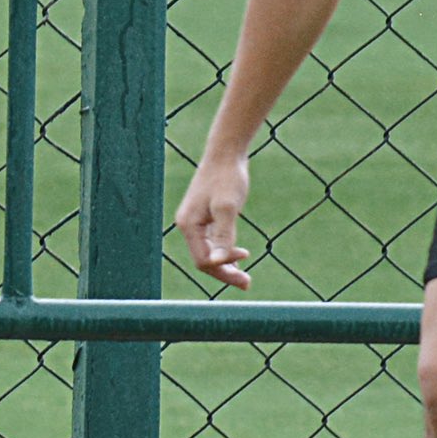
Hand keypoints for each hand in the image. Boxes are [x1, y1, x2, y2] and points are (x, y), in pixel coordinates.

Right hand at [175, 152, 252, 289]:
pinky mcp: (205, 218)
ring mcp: (196, 222)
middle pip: (204, 260)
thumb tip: (217, 262)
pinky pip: (212, 243)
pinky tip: (239, 258)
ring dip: (226, 265)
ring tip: (245, 278)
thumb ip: (224, 236)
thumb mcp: (227, 207)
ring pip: (209, 253)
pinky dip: (225, 252)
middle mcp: (188, 226)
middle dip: (225, 272)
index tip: (245, 264)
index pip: (202, 260)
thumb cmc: (227, 178)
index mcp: (188, 225)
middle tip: (247, 283)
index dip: (222, 268)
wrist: (226, 154)